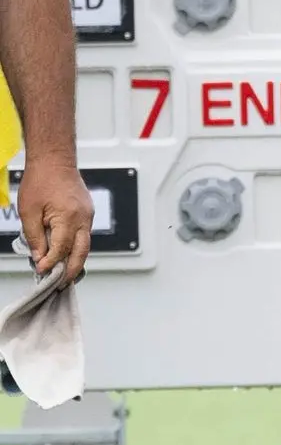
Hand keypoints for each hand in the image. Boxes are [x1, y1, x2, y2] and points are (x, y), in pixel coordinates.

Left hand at [18, 153, 91, 281]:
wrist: (54, 160)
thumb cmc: (40, 180)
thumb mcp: (29, 211)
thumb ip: (34, 237)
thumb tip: (39, 257)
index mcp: (68, 218)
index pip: (61, 249)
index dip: (51, 263)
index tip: (42, 271)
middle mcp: (83, 219)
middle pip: (81, 253)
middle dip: (72, 271)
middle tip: (61, 284)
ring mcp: (87, 216)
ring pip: (85, 246)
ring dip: (75, 261)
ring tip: (63, 273)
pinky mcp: (87, 213)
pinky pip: (84, 235)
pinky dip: (76, 247)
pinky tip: (66, 254)